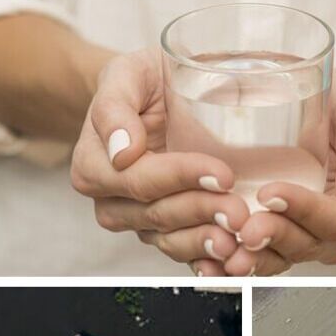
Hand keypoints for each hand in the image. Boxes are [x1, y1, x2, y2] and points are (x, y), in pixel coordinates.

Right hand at [70, 48, 253, 270]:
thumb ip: (114, 107)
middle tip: (241, 211)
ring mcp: (139, 220)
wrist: (156, 92)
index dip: (182, 179)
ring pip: (170, 240)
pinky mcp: (165, 231)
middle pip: (158, 215)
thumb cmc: (141, 80)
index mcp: (94, 165)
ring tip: (241, 239)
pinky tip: (233, 262)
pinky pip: (183, 253)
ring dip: (207, 242)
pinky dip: (208, 261)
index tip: (222, 174)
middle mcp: (112, 200)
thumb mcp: (125, 74)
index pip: (141, 180)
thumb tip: (121, 152)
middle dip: (202, 213)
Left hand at [209, 72, 335, 275]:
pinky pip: (268, 255)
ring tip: (228, 249)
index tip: (270, 192)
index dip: (304, 210)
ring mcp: (314, 237)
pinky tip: (218, 260)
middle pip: (311, 244)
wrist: (329, 106)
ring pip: (287, 256)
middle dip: (276, 236)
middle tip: (244, 228)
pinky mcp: (286, 236)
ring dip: (257, 257)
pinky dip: (244, 259)